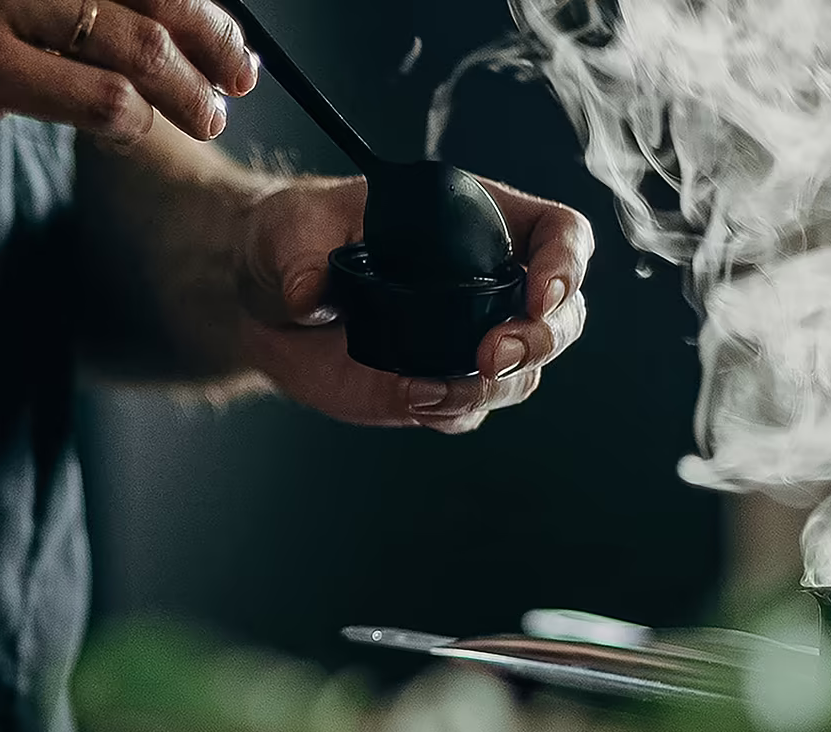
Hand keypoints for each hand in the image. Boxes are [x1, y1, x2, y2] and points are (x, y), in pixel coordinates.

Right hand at [0, 0, 256, 143]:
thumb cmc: (0, 31)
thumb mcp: (53, 10)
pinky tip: (128, 125)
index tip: (239, 58)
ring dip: (187, 96)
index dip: (211, 21)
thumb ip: (122, 11)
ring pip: (143, 53)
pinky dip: (134, 119)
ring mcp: (6, 14)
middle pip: (161, 7)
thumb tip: (223, 49)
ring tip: (200, 117)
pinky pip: (104, 99)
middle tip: (230, 94)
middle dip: (213, 55)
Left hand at [239, 176, 592, 433]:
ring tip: (431, 391)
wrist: (263, 302)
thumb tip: (309, 295)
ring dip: (494, 388)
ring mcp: (470, 340)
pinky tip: (414, 401)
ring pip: (523, 373)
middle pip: (563, 316)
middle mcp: (490, 284)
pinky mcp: (440, 386)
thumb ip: (302, 251)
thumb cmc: (294, 237)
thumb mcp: (293, 224)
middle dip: (541, 341)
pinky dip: (452, 411)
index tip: (540, 296)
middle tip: (492, 357)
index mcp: (482, 221)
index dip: (567, 263)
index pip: (560, 235)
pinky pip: (469, 410)